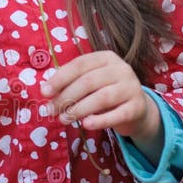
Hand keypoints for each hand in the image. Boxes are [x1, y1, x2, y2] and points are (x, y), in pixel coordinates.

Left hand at [39, 50, 162, 157]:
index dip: (60, 78)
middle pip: (88, 82)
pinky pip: (117, 115)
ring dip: (78, 110)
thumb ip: (71, 82)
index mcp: (106, 58)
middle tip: (51, 110)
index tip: (44, 92)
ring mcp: (132, 87)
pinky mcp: (138, 107)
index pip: (80, 64)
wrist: (137, 109)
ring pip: (101, 98)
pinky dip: (100, 120)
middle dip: (66, 97)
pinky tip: (86, 124)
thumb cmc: (106, 92)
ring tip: (64, 119)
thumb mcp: (90, 83)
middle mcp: (121, 69)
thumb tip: (45, 90)